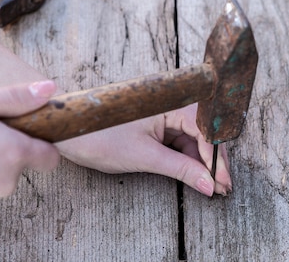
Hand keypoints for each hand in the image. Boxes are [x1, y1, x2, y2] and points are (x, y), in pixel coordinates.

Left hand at [57, 104, 231, 195]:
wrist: (65, 130)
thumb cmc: (99, 136)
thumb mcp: (144, 157)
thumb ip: (180, 169)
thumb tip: (208, 183)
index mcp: (169, 101)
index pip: (204, 128)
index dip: (216, 157)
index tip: (222, 181)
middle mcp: (169, 102)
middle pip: (203, 131)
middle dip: (212, 160)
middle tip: (221, 187)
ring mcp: (162, 111)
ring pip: (192, 136)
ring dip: (201, 160)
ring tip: (210, 185)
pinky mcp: (154, 121)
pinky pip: (178, 138)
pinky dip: (186, 157)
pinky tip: (193, 173)